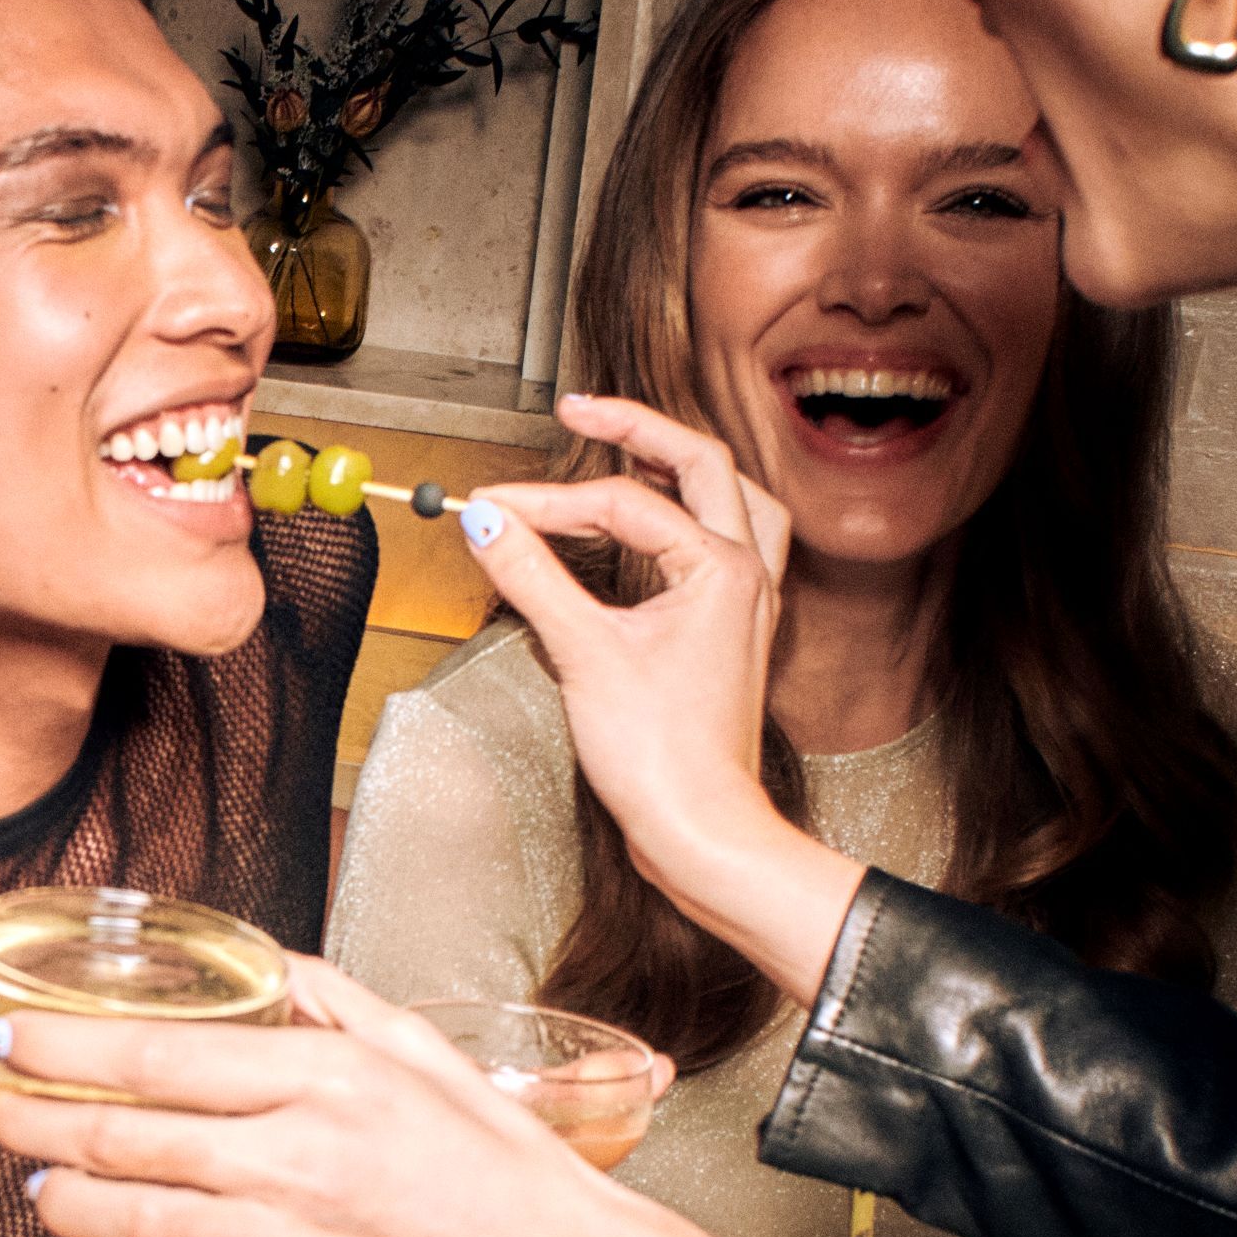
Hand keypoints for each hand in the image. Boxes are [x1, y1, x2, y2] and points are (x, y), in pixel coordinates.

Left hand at [0, 959, 784, 1236]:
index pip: (159, 1054)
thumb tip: (258, 961)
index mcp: (323, 1079)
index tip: (9, 1036)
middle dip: (36, 1117)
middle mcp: (295, 1160)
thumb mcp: (421, 1052)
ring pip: (133, 1223)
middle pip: (126, 1136)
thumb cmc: (499, 1163)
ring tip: (28, 1177)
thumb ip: (330, 999)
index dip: (65, 1046)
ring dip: (58, 1198)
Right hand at [463, 400, 855, 992]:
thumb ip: (531, 575)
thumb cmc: (661, 758)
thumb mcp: (582, 653)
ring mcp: (750, 602)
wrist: (699, 829)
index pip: (622, 504)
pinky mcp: (736, 631)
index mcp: (722, 568)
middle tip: (577, 407)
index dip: (547, 502)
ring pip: (735, 497)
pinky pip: (732, 542)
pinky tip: (662, 524)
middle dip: (637, 428)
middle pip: (702, 462)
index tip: (489, 508)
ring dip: (684, 466)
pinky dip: (695, 516)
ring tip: (634, 446)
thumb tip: (486, 521)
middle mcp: (749, 574)